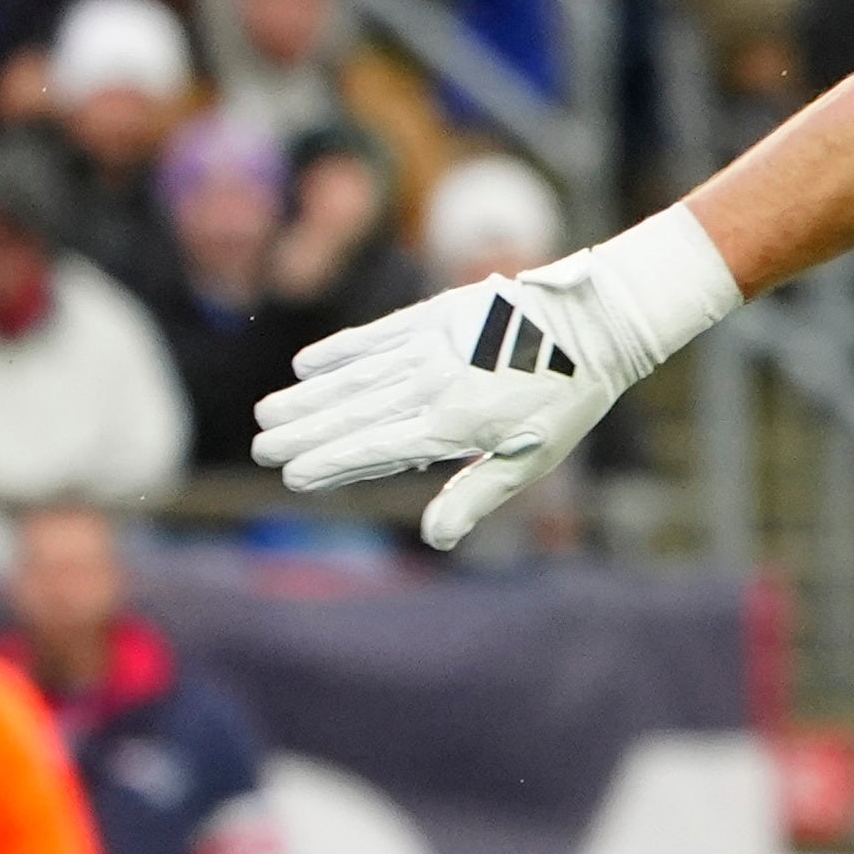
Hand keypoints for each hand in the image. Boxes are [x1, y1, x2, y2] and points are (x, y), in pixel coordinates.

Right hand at [254, 205, 740, 549]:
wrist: (594, 325)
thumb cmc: (564, 402)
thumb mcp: (530, 460)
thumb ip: (475, 494)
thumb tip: (433, 536)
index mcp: (457, 426)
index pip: (379, 448)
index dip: (332, 462)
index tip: (292, 475)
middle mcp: (436, 385)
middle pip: (355, 413)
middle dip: (304, 431)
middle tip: (259, 446)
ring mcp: (432, 347)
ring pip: (357, 377)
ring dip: (309, 396)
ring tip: (266, 412)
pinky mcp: (435, 316)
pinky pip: (377, 337)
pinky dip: (340, 351)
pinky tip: (307, 366)